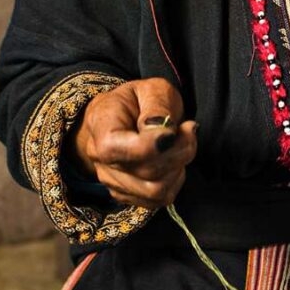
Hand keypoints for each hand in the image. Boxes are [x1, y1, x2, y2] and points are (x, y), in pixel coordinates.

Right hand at [67, 78, 197, 208]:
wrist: (125, 115)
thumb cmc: (139, 100)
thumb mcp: (152, 89)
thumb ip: (157, 108)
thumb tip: (163, 134)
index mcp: (101, 126)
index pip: (120, 149)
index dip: (155, 143)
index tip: (178, 128)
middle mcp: (101, 160)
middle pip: (146, 172)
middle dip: (179, 151)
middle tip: (188, 129)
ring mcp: (112, 182)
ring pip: (155, 191)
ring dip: (179, 167)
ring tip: (180, 143)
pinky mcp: (127, 196)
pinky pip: (158, 200)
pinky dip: (174, 180)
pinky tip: (174, 159)